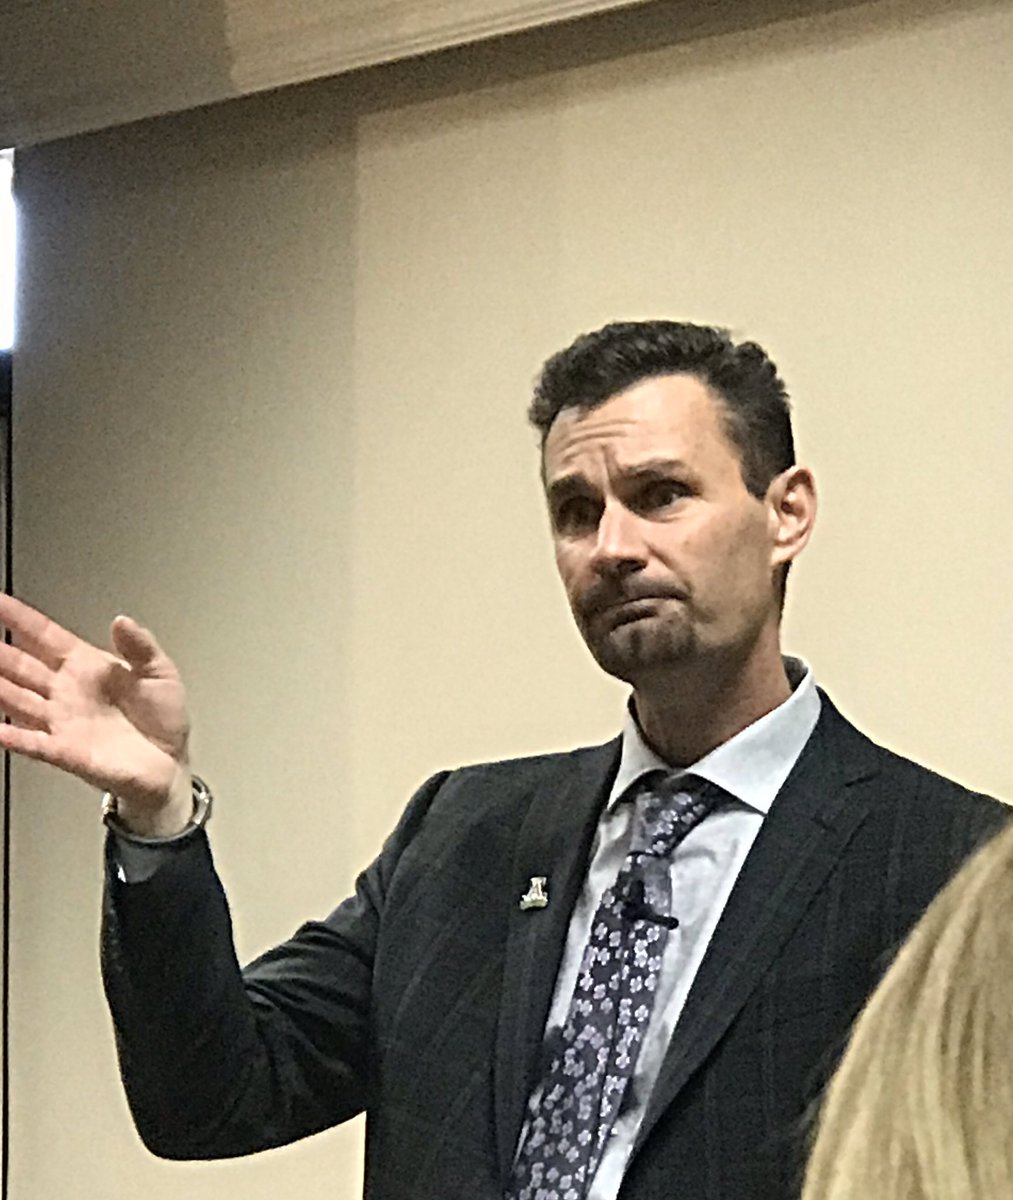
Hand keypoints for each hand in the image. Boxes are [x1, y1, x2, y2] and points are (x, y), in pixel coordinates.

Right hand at [0, 594, 191, 828]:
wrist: (168, 764)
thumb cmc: (162, 719)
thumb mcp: (160, 674)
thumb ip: (141, 647)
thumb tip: (122, 620)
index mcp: (87, 666)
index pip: (45, 636)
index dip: (20, 618)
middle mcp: (66, 691)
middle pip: (20, 665)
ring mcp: (62, 720)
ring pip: (16, 699)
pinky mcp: (65, 751)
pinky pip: (32, 742)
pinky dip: (13, 736)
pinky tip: (0, 730)